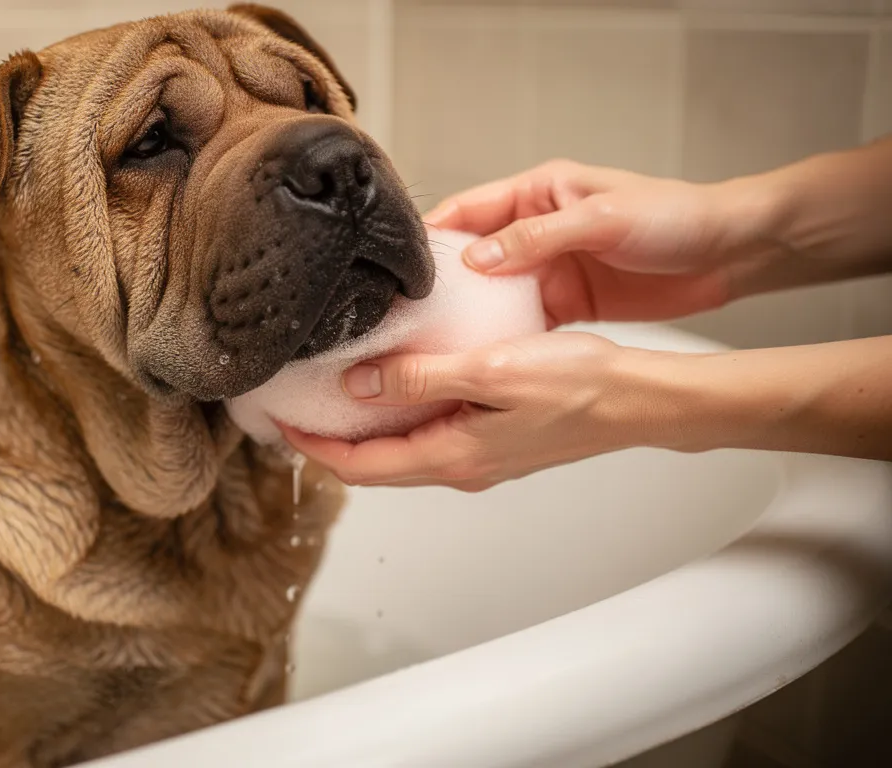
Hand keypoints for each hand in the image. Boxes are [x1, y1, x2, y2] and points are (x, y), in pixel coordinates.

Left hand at [280, 332, 657, 491]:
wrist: (639, 400)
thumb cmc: (581, 385)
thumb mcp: (491, 371)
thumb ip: (421, 377)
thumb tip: (358, 383)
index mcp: (451, 457)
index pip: (359, 465)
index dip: (313, 446)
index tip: (279, 421)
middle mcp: (460, 467)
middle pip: (373, 464)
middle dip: (328, 441)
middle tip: (294, 409)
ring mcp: (478, 458)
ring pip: (400, 452)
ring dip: (362, 430)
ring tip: (332, 395)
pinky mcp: (495, 442)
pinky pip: (429, 437)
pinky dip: (399, 418)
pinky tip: (397, 386)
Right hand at [425, 160, 774, 326]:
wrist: (730, 252)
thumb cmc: (674, 217)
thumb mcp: (601, 219)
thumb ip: (536, 237)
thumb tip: (476, 259)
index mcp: (536, 192)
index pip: (466, 210)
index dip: (430, 235)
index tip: (399, 265)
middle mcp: (533, 230)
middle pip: (468, 258)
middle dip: (437, 285)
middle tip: (403, 315)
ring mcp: (548, 269)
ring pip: (489, 294)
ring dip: (465, 317)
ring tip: (428, 343)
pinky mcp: (565, 304)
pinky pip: (519, 322)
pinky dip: (500, 339)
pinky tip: (479, 359)